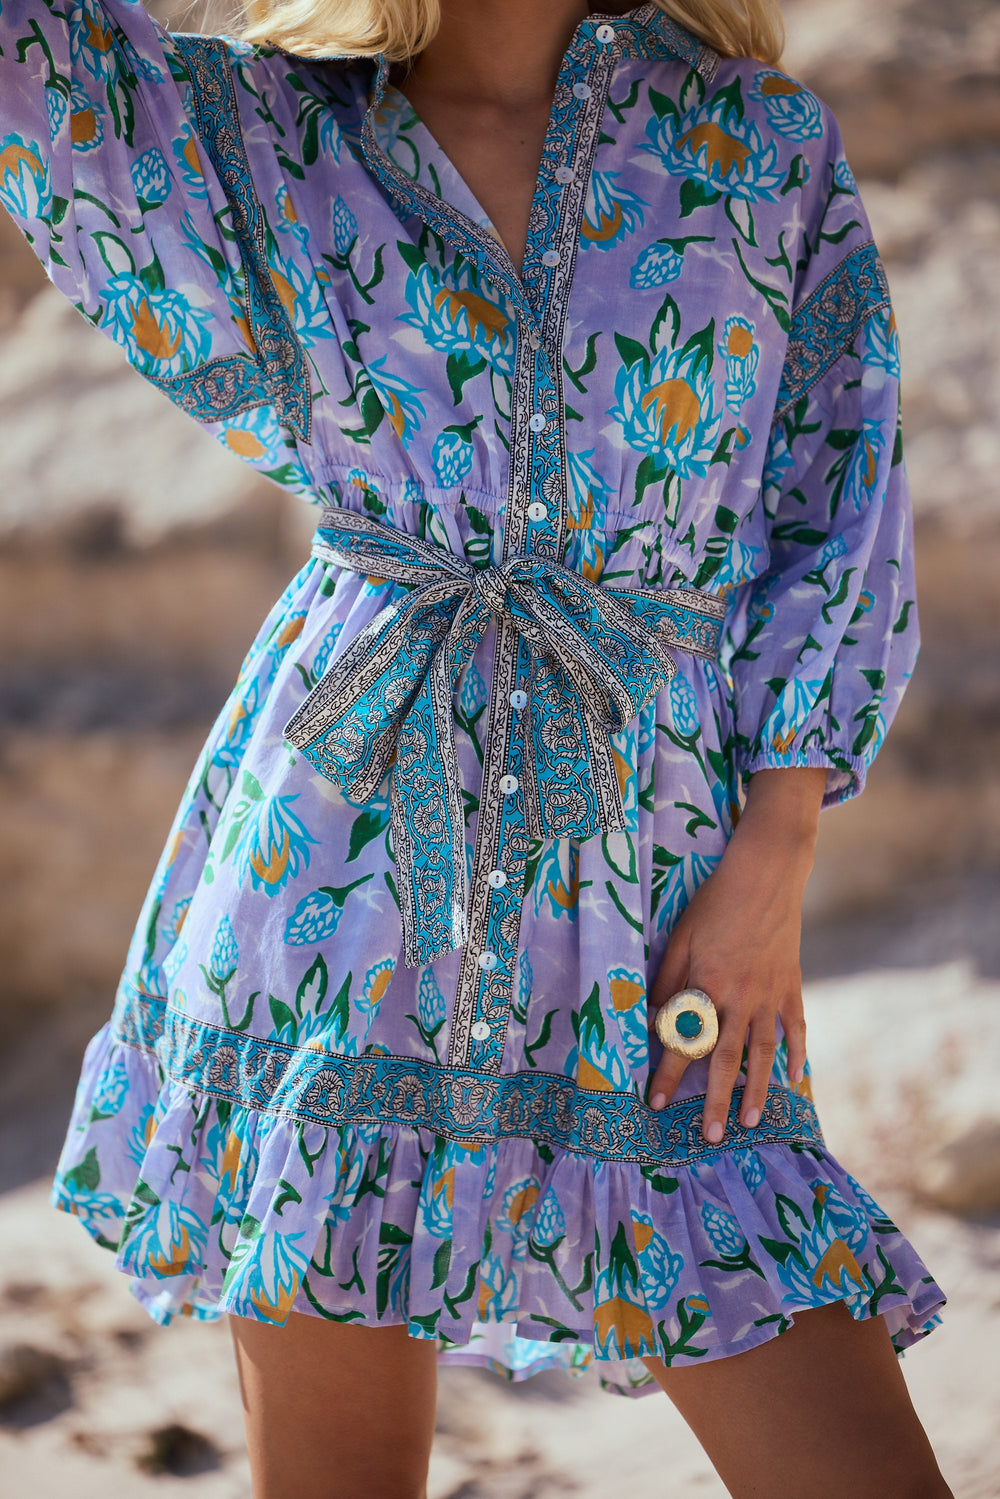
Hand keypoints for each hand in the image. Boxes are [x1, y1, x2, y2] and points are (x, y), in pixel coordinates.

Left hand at [646, 767, 826, 1142]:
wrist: (766, 873)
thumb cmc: (714, 902)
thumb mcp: (679, 936)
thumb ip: (667, 979)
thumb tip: (654, 1018)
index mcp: (708, 984)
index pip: (684, 1039)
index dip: (668, 1073)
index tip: (656, 1103)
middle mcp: (741, 996)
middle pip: (726, 1058)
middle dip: (716, 1100)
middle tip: (710, 1136)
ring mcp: (770, 993)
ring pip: (763, 1052)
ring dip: (758, 1090)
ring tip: (752, 1122)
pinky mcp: (791, 984)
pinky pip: (796, 1027)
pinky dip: (797, 1055)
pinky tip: (794, 1079)